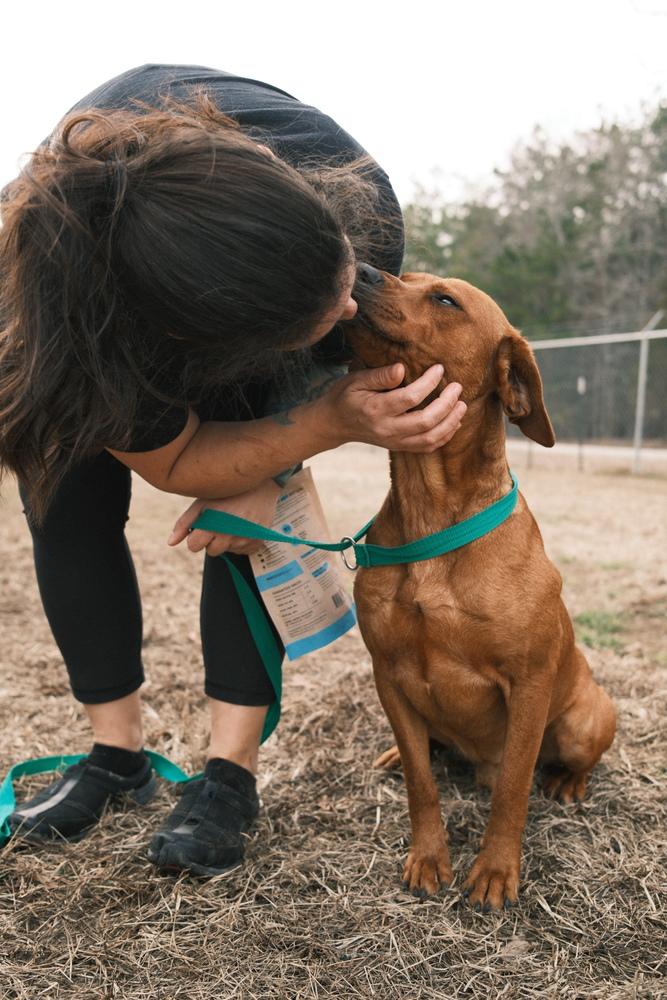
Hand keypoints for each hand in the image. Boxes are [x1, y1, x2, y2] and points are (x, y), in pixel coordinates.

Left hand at [167, 479, 281, 556]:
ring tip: (233, 521)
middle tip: (220, 523)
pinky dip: (241, 541)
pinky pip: (242, 550)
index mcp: (212, 526)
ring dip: (227, 540)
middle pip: (211, 551)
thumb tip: (171, 543)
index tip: (202, 528)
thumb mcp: (202, 503)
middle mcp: (229, 536)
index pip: (194, 546)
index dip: (195, 537)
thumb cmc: (227, 494)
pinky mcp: (257, 544)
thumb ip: (184, 523)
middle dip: (212, 540)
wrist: (261, 487)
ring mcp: (244, 541)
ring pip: (227, 551)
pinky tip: (244, 526)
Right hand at [319, 363, 466, 452]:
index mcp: (375, 409)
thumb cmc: (345, 396)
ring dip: (451, 422)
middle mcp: (387, 429)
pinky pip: (427, 447)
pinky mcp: (399, 447)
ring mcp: (394, 441)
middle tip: (457, 387)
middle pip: (425, 422)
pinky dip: (444, 436)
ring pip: (430, 438)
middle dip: (446, 404)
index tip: (439, 368)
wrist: (335, 424)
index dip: (428, 383)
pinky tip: (454, 422)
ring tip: (462, 405)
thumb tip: (402, 368)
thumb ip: (380, 375)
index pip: (409, 398)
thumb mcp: (356, 379)